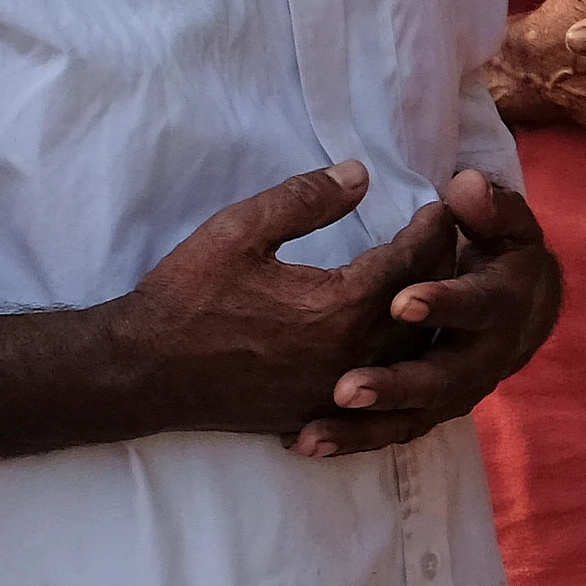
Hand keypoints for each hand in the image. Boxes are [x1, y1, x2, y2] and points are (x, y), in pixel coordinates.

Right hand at [103, 162, 463, 442]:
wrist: (140, 372)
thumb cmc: (186, 297)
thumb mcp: (239, 231)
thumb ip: (305, 199)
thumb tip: (362, 174)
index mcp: (341, 305)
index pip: (413, 260)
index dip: (432, 229)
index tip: (440, 208)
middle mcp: (355, 352)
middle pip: (426, 306)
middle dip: (440, 268)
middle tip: (445, 240)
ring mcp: (343, 389)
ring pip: (413, 351)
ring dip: (428, 316)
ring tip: (430, 285)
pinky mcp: (326, 411)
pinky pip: (386, 386)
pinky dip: (402, 359)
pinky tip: (401, 341)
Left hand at [294, 169, 564, 456]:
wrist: (526, 308)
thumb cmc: (502, 254)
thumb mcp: (507, 225)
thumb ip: (490, 207)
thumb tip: (465, 186)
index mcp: (500, 305)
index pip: (476, 305)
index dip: (442, 303)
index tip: (400, 301)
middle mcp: (480, 358)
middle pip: (439, 377)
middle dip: (392, 384)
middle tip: (346, 388)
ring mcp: (453, 389)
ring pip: (411, 414)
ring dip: (362, 424)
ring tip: (311, 432)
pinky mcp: (428, 408)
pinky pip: (391, 431)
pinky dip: (351, 439)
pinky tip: (301, 442)